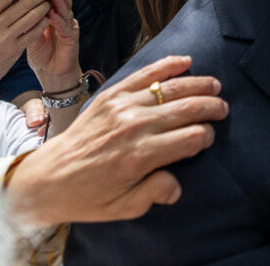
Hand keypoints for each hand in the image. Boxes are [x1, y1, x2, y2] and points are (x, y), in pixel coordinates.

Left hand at [3, 55, 226, 227]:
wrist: (47, 178)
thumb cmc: (87, 197)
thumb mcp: (124, 207)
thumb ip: (155, 193)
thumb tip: (177, 185)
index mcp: (141, 156)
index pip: (192, 138)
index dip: (206, 137)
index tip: (207, 140)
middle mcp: (135, 126)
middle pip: (187, 109)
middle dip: (211, 107)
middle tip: (222, 109)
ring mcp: (122, 106)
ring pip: (171, 88)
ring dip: (197, 84)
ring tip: (214, 86)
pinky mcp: (111, 94)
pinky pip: (145, 74)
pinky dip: (167, 65)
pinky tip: (185, 61)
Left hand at [26, 0, 81, 85]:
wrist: (53, 73)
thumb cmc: (41, 53)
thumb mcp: (29, 33)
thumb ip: (24, 17)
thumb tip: (10, 0)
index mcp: (51, 14)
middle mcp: (62, 17)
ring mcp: (68, 26)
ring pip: (65, 10)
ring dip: (60, 0)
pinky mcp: (72, 38)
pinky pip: (65, 27)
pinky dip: (59, 20)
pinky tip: (53, 14)